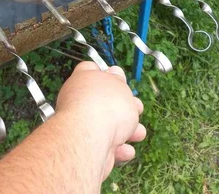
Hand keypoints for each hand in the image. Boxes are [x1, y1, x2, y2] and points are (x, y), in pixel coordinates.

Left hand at [55, 61, 145, 179]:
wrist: (91, 139)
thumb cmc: (105, 107)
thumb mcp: (119, 84)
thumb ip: (117, 79)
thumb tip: (115, 73)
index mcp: (83, 80)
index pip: (90, 69)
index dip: (105, 72)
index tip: (118, 78)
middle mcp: (79, 101)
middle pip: (105, 101)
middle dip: (126, 107)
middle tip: (136, 108)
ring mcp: (82, 126)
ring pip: (109, 127)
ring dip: (128, 131)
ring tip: (139, 132)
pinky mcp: (88, 147)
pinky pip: (107, 147)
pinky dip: (119, 149)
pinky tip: (126, 149)